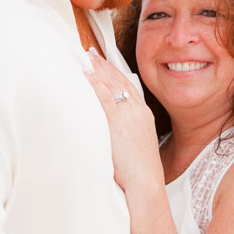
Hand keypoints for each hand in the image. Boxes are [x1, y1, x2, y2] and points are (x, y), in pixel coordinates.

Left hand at [83, 48, 163, 192]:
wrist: (146, 181)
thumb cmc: (140, 171)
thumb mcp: (136, 146)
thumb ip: (125, 135)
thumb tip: (114, 136)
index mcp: (145, 115)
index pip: (130, 87)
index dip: (117, 74)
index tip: (107, 64)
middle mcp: (139, 111)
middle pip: (121, 81)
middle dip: (107, 65)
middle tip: (94, 52)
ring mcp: (130, 114)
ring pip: (113, 84)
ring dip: (100, 68)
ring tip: (88, 56)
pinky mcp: (119, 121)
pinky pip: (106, 96)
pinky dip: (96, 83)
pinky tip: (87, 73)